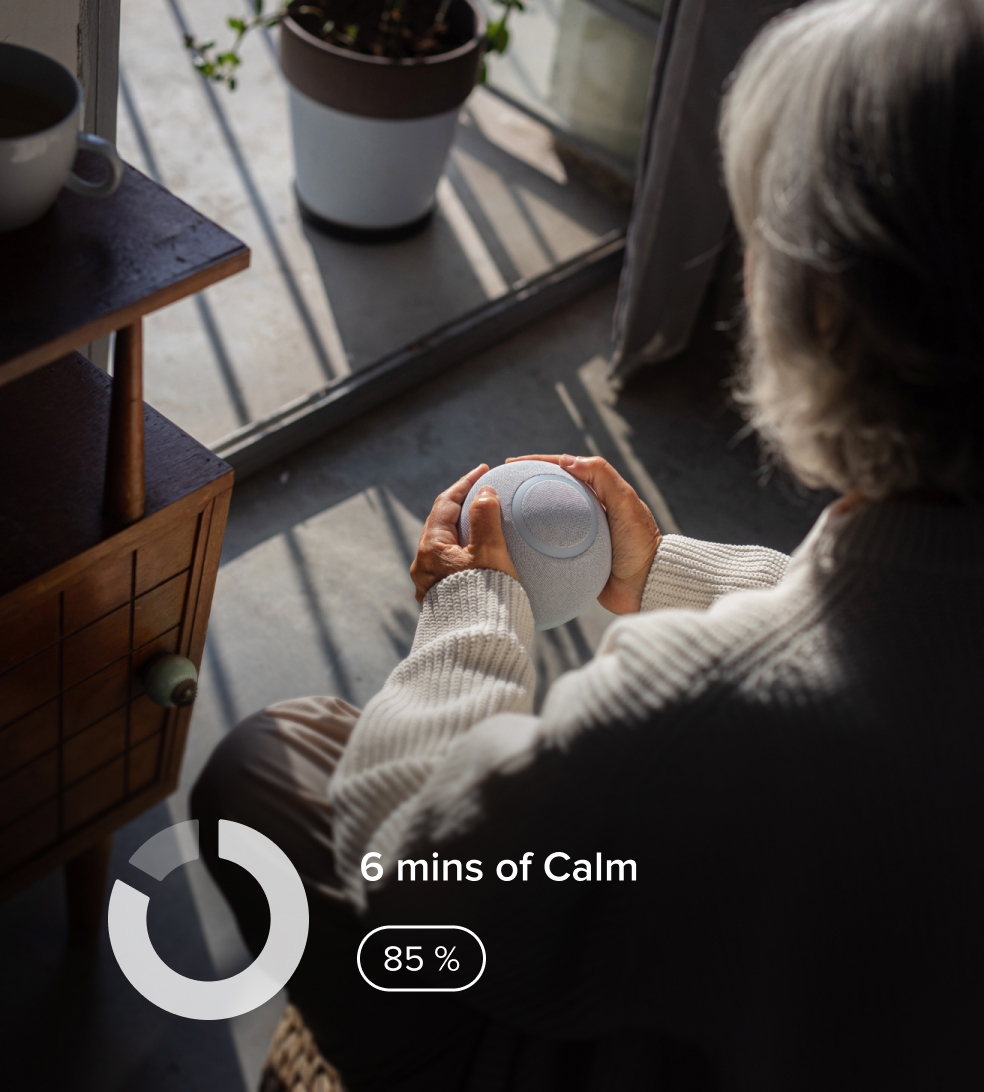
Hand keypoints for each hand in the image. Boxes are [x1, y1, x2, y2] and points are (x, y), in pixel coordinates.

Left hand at [410, 464, 519, 603]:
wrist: (477, 643)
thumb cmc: (485, 597)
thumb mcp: (489, 553)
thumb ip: (486, 519)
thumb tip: (484, 492)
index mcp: (432, 549)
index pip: (445, 504)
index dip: (464, 484)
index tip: (483, 470)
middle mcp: (424, 566)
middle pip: (441, 523)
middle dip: (462, 505)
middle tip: (483, 493)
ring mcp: (430, 584)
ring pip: (445, 546)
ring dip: (463, 530)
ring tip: (486, 522)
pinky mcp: (441, 599)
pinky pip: (450, 565)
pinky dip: (465, 550)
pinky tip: (482, 554)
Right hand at [506, 454, 660, 613]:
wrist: (645, 587)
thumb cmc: (639, 544)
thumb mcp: (625, 503)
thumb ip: (602, 476)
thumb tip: (567, 459)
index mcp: (599, 494)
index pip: (564, 469)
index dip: (537, 463)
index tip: (511, 464)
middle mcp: (587, 512)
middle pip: (550, 492)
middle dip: (525, 485)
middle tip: (500, 485)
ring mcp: (578, 536)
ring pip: (545, 520)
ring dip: (524, 514)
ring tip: (500, 512)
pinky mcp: (573, 559)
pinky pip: (547, 547)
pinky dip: (530, 543)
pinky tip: (513, 543)